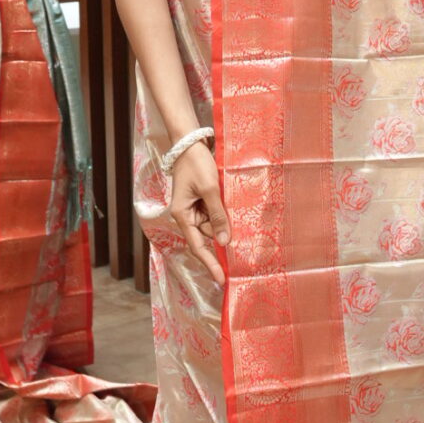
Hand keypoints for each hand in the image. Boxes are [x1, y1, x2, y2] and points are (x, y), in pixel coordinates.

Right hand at [168, 141, 230, 285]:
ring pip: (212, 225)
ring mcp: (193, 209)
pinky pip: (214, 215)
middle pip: (206, 236)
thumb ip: (218, 215)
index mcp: (182, 215)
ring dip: (224, 223)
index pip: (197, 246)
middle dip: (221, 239)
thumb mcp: (210, 189)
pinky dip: (223, 215)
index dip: (209, 263)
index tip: (221, 279)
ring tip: (235, 213)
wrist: (189, 144)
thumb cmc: (196, 165)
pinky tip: (232, 212)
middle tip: (241, 250)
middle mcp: (186, 216)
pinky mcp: (201, 202)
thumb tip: (224, 241)